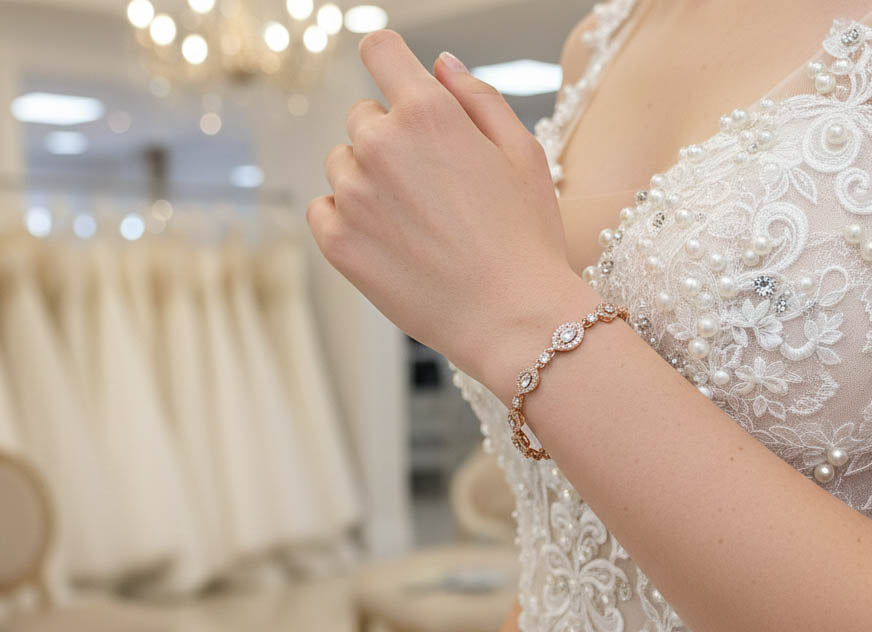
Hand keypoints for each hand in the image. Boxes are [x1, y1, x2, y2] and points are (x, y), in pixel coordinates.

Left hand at [306, 30, 588, 397]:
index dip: (392, 64)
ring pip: (342, 163)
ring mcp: (353, 195)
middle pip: (364, 116)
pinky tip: (387, 240)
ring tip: (414, 221)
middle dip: (392, 137)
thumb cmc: (526, 239)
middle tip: (432, 187)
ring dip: (368, 179)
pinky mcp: (338, 242)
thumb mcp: (522, 153)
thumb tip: (440, 64)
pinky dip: (346, 216)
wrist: (511, 318)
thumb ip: (477, 97)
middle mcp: (380, 145)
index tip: (400, 85)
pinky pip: (323, 208)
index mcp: (427, 113)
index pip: (380, 50)